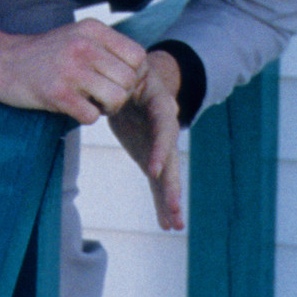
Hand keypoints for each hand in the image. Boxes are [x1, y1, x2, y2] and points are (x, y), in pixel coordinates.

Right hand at [0, 18, 146, 124]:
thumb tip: (140, 72)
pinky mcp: (56, 93)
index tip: (114, 80)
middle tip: (101, 95)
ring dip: (106, 108)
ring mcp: (69, 69)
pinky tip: (72, 107)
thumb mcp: (76, 36)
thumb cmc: (42, 54)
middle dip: (120, 94)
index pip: (137, 56)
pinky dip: (86, 117)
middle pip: (129, 80)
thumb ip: (106, 48)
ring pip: (116, 99)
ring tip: (89, 101)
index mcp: (91, 29)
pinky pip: (92, 116)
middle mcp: (83, 46)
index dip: (132, 74)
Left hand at [109, 50, 185, 230]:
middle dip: (172, 187)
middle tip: (174, 211)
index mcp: (161, 108)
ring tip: (174, 224)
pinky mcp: (152, 158)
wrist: (137, 81)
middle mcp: (166, 131)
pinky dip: (161, 202)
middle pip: (171, 162)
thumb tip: (122, 85)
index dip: (159, 150)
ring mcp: (160, 148)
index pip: (163, 131)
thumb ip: (126, 80)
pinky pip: (158, 183)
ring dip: (170, 201)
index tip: (153, 169)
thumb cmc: (130, 74)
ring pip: (168, 177)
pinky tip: (167, 223)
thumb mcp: (130, 71)